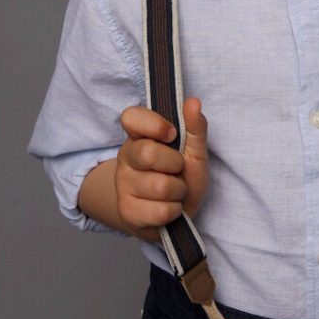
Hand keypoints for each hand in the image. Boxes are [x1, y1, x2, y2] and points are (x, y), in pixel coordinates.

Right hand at [115, 98, 208, 241]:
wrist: (174, 215)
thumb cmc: (183, 177)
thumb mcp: (195, 151)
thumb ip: (195, 127)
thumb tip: (193, 102)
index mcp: (139, 137)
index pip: (131, 117)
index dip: (154, 124)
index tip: (172, 134)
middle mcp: (126, 158)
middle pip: (148, 153)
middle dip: (175, 164)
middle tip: (177, 170)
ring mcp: (123, 186)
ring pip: (160, 187)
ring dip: (178, 191)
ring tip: (175, 191)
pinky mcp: (127, 212)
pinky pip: (160, 211)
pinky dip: (174, 211)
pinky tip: (169, 208)